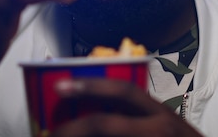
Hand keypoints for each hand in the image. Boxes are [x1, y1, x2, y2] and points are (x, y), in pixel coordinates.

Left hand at [52, 78, 202, 136]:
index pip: (123, 92)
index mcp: (160, 114)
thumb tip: (96, 110)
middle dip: (73, 128)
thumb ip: (139, 115)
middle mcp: (159, 129)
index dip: (91, 86)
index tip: (61, 86)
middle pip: (106, 124)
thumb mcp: (165, 126)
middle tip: (52, 132)